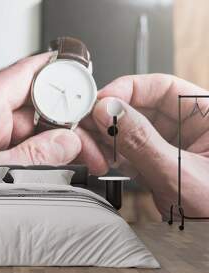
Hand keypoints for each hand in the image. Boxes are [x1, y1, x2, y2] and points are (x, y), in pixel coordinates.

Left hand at [0, 53, 106, 170]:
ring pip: (26, 135)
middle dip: (63, 127)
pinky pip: (14, 152)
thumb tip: (66, 142)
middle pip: (32, 111)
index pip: (24, 75)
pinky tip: (56, 174)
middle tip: (89, 146)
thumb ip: (33, 158)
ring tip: (81, 165)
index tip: (82, 85)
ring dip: (53, 149)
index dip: (56, 75)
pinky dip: (36, 162)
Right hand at [84, 74, 208, 215]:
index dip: (127, 89)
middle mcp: (186, 127)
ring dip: (103, 138)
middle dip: (109, 118)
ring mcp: (168, 147)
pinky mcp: (154, 165)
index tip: (101, 102)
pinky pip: (126, 151)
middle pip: (138, 108)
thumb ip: (142, 141)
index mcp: (206, 116)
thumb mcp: (179, 172)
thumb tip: (109, 111)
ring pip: (127, 130)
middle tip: (86, 125)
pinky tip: (99, 160)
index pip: (162, 87)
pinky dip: (109, 155)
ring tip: (91, 150)